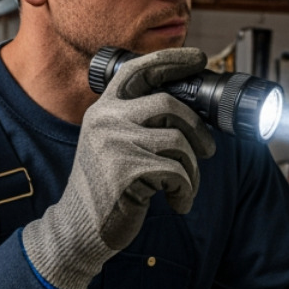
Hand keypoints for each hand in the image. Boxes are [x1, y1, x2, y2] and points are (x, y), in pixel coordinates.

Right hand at [21, 47, 216, 288]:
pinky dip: (186, 191)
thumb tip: (188, 111)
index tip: (198, 59)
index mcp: (103, 109)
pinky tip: (177, 203)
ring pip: (178, 141)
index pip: (139, 70)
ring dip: (192, 169)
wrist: (80, 229)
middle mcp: (106, 119)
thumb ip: (136, 122)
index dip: (171, 60)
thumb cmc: (105, 188)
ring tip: (183, 187)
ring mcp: (115, 143)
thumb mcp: (112, 144)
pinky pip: (177, 172)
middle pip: (170, 104)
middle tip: (208, 149)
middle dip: (198, 129)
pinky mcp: (127, 171)